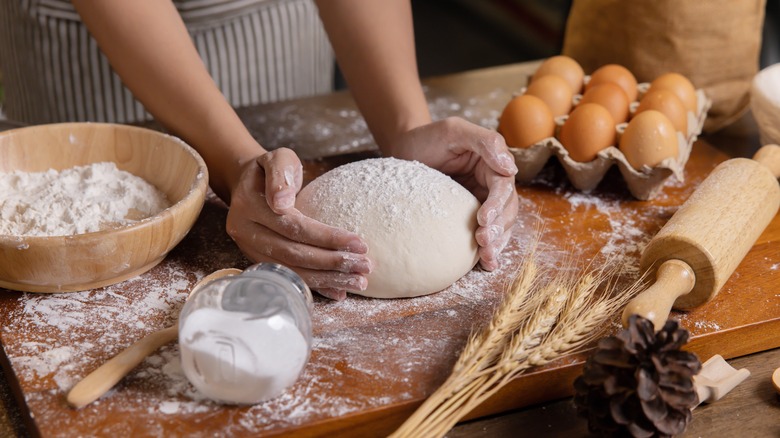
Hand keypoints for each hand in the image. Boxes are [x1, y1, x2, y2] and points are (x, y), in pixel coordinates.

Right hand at [225, 148, 371, 299]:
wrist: (246, 184)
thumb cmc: (269, 170)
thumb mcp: (276, 159)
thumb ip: (281, 174)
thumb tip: (282, 201)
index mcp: (250, 205)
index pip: (294, 226)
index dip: (327, 237)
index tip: (358, 242)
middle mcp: (246, 231)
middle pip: (294, 254)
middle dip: (332, 262)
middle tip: (365, 266)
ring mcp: (250, 250)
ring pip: (292, 270)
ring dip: (328, 279)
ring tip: (359, 281)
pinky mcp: (259, 261)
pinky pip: (289, 277)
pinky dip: (316, 286)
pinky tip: (339, 292)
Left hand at [388, 117, 518, 270]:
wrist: (404, 150)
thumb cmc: (428, 137)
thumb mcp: (455, 130)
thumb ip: (485, 142)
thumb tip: (510, 166)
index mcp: (493, 165)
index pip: (502, 187)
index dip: (497, 205)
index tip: (483, 219)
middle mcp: (491, 185)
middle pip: (506, 210)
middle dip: (499, 228)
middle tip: (484, 242)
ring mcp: (481, 202)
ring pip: (500, 226)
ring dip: (497, 243)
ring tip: (487, 258)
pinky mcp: (468, 217)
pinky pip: (485, 233)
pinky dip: (488, 249)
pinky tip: (486, 264)